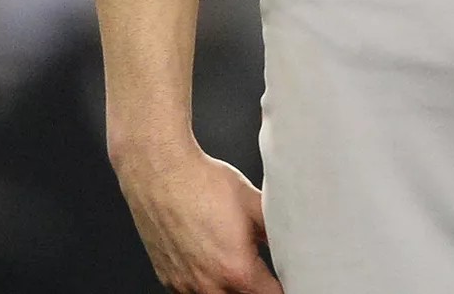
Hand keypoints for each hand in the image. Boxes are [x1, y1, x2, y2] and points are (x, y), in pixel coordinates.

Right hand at [116, 146, 282, 293]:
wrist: (161, 171)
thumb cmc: (201, 183)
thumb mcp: (254, 203)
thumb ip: (277, 231)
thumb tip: (291, 243)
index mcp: (237, 271)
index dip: (282, 286)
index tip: (281, 276)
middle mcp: (208, 285)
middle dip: (254, 286)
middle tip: (258, 264)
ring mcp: (184, 285)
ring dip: (229, 286)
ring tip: (231, 257)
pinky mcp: (167, 278)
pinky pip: (192, 291)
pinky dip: (204, 281)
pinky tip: (208, 256)